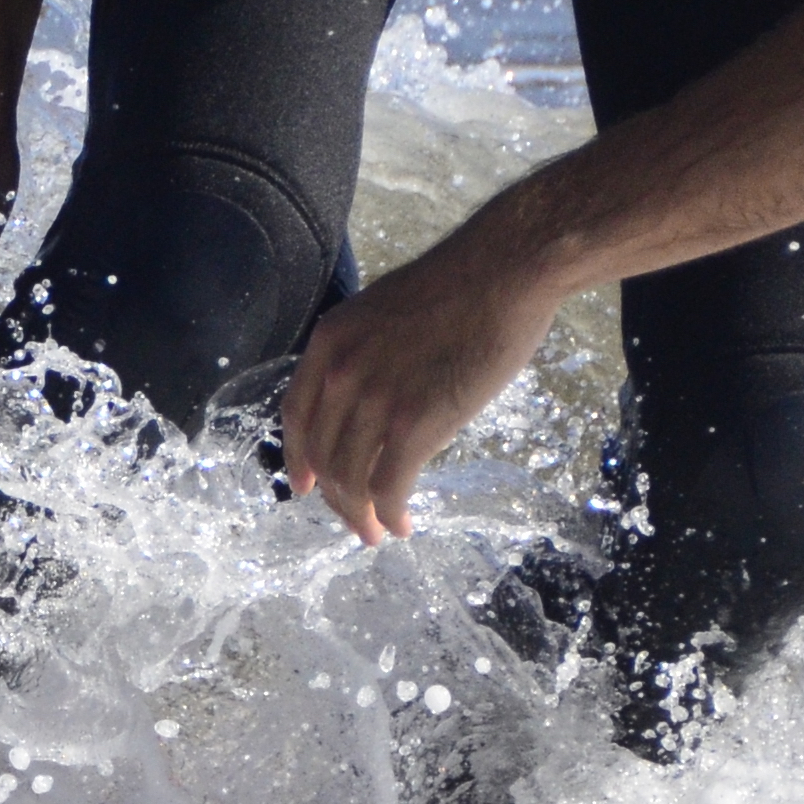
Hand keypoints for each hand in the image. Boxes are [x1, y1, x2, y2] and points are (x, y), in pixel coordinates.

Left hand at [280, 231, 569, 543]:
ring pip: (351, 479)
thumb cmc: (462, 286)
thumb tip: (372, 394)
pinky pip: (387, 487)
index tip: (305, 486)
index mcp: (330, 342)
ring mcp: (375, 400)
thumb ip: (368, 352)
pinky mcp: (414, 424)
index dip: (299, 458)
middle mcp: (341, 373)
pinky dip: (390, 514)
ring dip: (361, 516)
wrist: (505, 270)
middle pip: (323, 455)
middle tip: (355, 520)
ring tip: (377, 532)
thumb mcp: (387, 310)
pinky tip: (402, 524)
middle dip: (336, 497)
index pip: (298, 416)